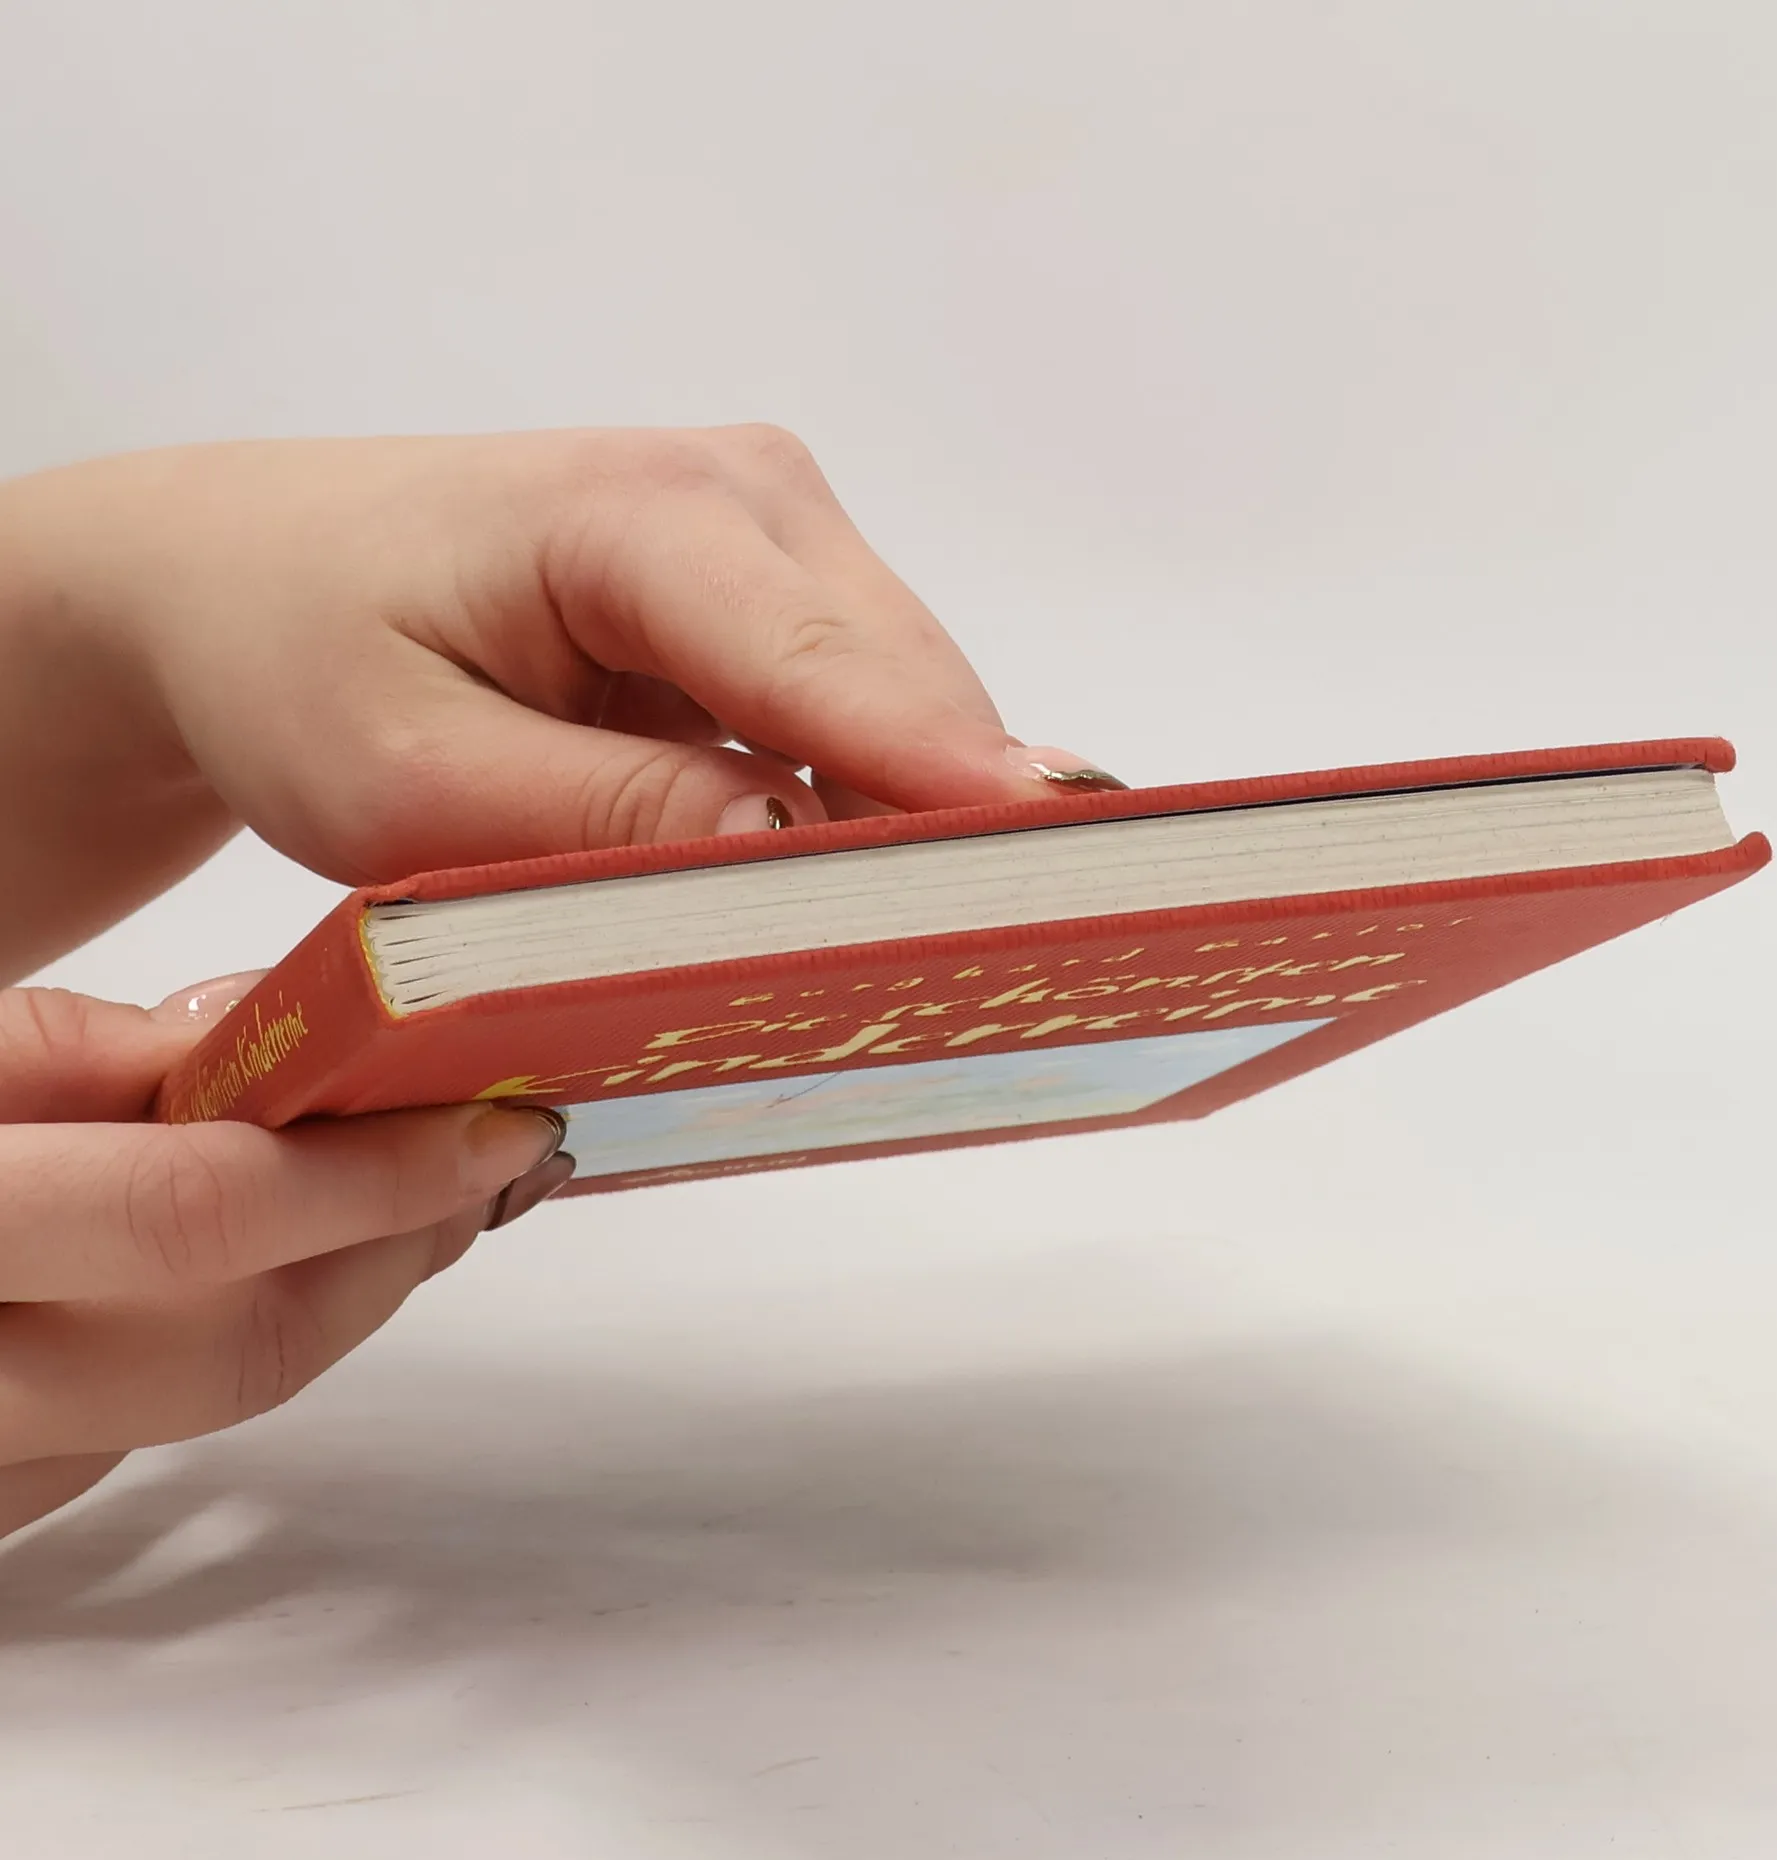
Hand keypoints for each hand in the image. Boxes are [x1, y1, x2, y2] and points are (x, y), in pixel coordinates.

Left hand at [0, 428, 1119, 978]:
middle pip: (905, 692)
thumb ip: (601, 819)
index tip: (1065, 881)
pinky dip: (866, 812)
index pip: (831, 672)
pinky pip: (859, 720)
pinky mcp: (769, 602)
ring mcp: (770, 540)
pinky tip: (857, 898)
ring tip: (929, 957)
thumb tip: (787, 848)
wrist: (244, 582)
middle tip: (986, 979)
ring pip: (901, 710)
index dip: (944, 788)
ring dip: (912, 829)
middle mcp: (744, 497)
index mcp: (645, 516)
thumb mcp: (403, 776)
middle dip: (948, 829)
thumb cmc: (293, 656)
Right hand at [0, 981, 568, 1540]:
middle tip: (488, 1158)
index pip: (191, 1209)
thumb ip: (99, 1056)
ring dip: (349, 1295)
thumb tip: (284, 1040)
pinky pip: (148, 1435)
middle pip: (234, 1342)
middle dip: (394, 1247)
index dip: (371, 1169)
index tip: (497, 1119)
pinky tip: (311, 1262)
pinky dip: (255, 1341)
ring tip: (423, 1197)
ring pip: (210, 1400)